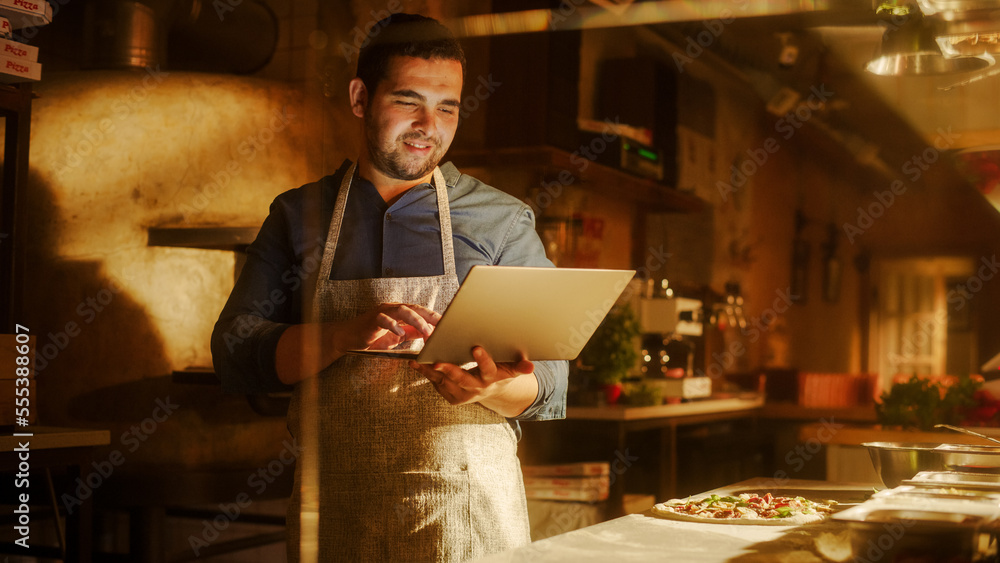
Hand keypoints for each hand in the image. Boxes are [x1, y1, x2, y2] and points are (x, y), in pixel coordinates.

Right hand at [333, 303, 439, 354]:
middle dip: (430, 316)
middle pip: (416, 308)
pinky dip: (393, 325)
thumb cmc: (373, 337)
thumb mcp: (397, 337)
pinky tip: (399, 334)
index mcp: (401, 313)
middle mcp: (394, 309)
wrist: (349, 338)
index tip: (448, 325)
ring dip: (416, 320)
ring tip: (425, 330)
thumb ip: (412, 333)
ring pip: (403, 311)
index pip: (421, 312)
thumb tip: (429, 334)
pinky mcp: (372, 319)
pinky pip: (384, 319)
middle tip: (443, 325)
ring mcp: (383, 312)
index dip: (434, 318)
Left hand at [410, 346, 533, 406]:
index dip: (483, 359)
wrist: (494, 391)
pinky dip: (426, 375)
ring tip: (417, 361)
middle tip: (437, 362)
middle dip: (450, 370)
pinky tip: (416, 365)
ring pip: (445, 383)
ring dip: (430, 372)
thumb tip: (531, 367)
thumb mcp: (512, 369)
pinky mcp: (453, 398)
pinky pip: (438, 385)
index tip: (476, 347)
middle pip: (462, 379)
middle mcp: (478, 389)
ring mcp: (464, 395)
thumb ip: (520, 366)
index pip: (488, 369)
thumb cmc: (502, 372)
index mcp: (492, 378)